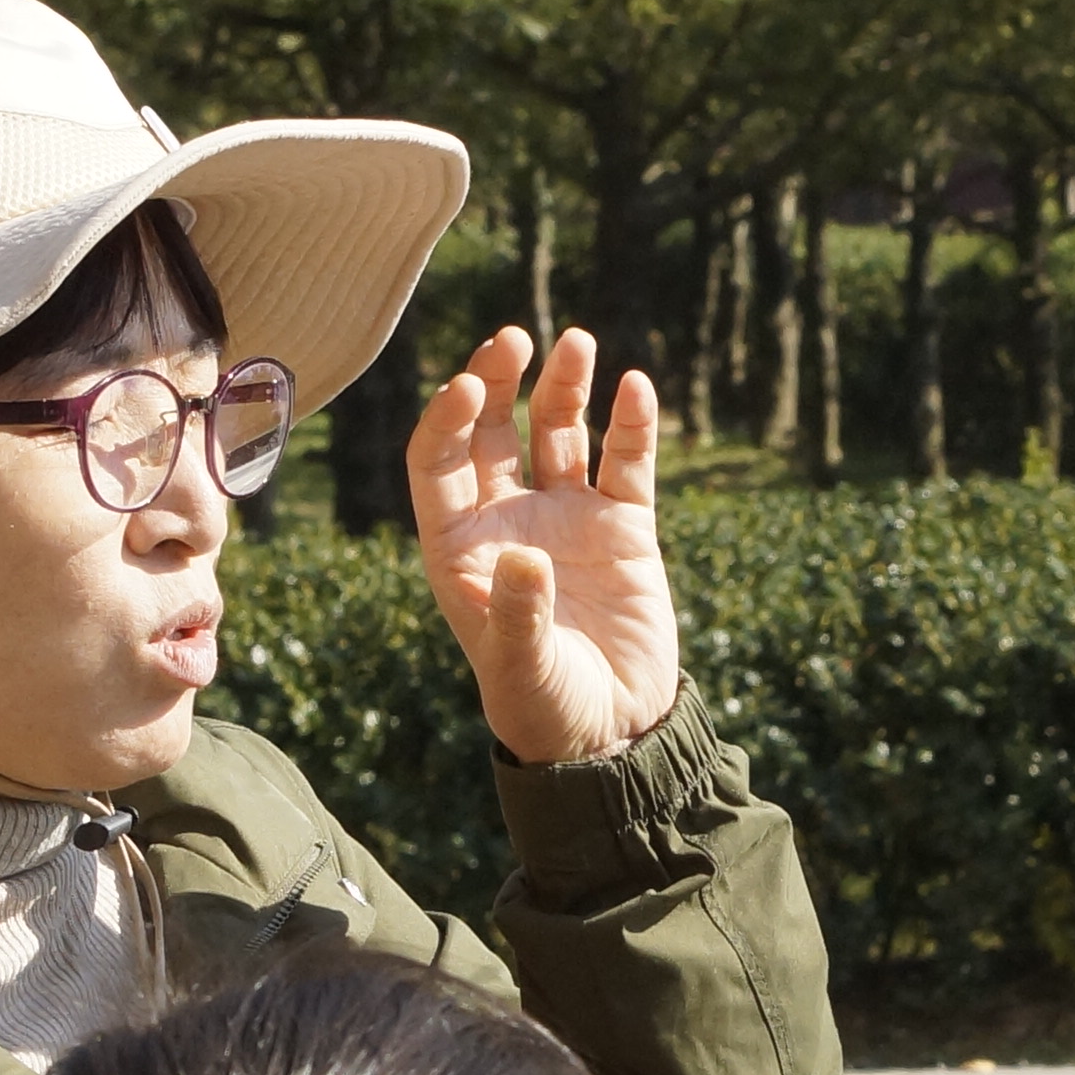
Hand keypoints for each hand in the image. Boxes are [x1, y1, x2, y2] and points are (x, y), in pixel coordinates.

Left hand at [412, 325, 681, 764]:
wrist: (614, 734)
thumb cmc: (546, 707)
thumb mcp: (522, 668)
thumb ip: (518, 612)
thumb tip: (525, 554)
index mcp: (460, 546)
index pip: (439, 463)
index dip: (448, 420)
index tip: (468, 387)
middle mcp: (509, 519)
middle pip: (494, 431)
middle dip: (500, 380)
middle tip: (513, 340)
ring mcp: (568, 518)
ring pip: (559, 432)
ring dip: (565, 387)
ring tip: (579, 343)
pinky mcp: (624, 529)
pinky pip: (625, 464)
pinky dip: (632, 425)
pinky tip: (635, 387)